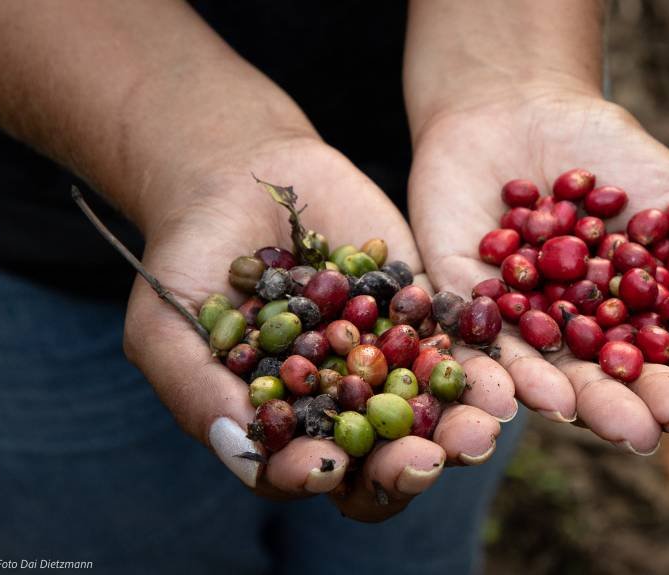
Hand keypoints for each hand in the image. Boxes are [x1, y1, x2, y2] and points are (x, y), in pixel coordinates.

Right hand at [121, 137, 502, 520]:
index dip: (312, 477)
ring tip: (482, 426)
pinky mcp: (425, 312)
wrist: (240, 177)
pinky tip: (499, 370)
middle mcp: (346, 404)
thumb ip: (198, 391)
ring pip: (433, 410)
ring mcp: (390, 360)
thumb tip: (244, 452)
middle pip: (383, 457)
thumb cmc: (189, 259)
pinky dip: (479, 360)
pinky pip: (459, 344)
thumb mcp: (169, 324)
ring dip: (460, 426)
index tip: (322, 467)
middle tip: (427, 461)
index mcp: (288, 424)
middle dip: (407, 465)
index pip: (307, 472)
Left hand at [410, 90, 668, 453]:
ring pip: (542, 373)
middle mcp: (572, 333)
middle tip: (652, 430)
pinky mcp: (461, 304)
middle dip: (627, 407)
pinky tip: (531, 391)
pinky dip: (502, 369)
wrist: (521, 102)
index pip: (659, 360)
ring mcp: (516, 323)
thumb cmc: (612, 153)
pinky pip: (479, 343)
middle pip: (601, 382)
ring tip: (598, 419)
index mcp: (625, 319)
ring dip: (571, 401)